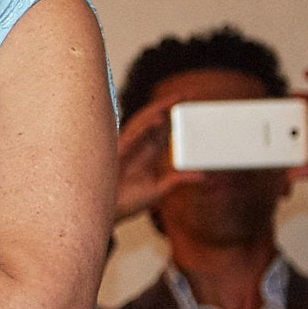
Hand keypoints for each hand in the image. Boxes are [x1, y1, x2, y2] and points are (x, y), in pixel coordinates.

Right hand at [114, 91, 203, 222]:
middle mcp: (136, 147)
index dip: (175, 116)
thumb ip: (178, 180)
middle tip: (184, 94)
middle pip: (152, 120)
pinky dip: (145, 128)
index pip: (163, 129)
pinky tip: (158, 119)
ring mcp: (124, 148)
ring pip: (141, 124)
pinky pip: (131, 137)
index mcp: (147, 153)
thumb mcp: (158, 190)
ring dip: (156, 112)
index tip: (189, 103)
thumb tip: (204, 176)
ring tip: (171, 103)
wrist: (103, 214)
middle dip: (166, 106)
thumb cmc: (126, 202)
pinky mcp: (116, 155)